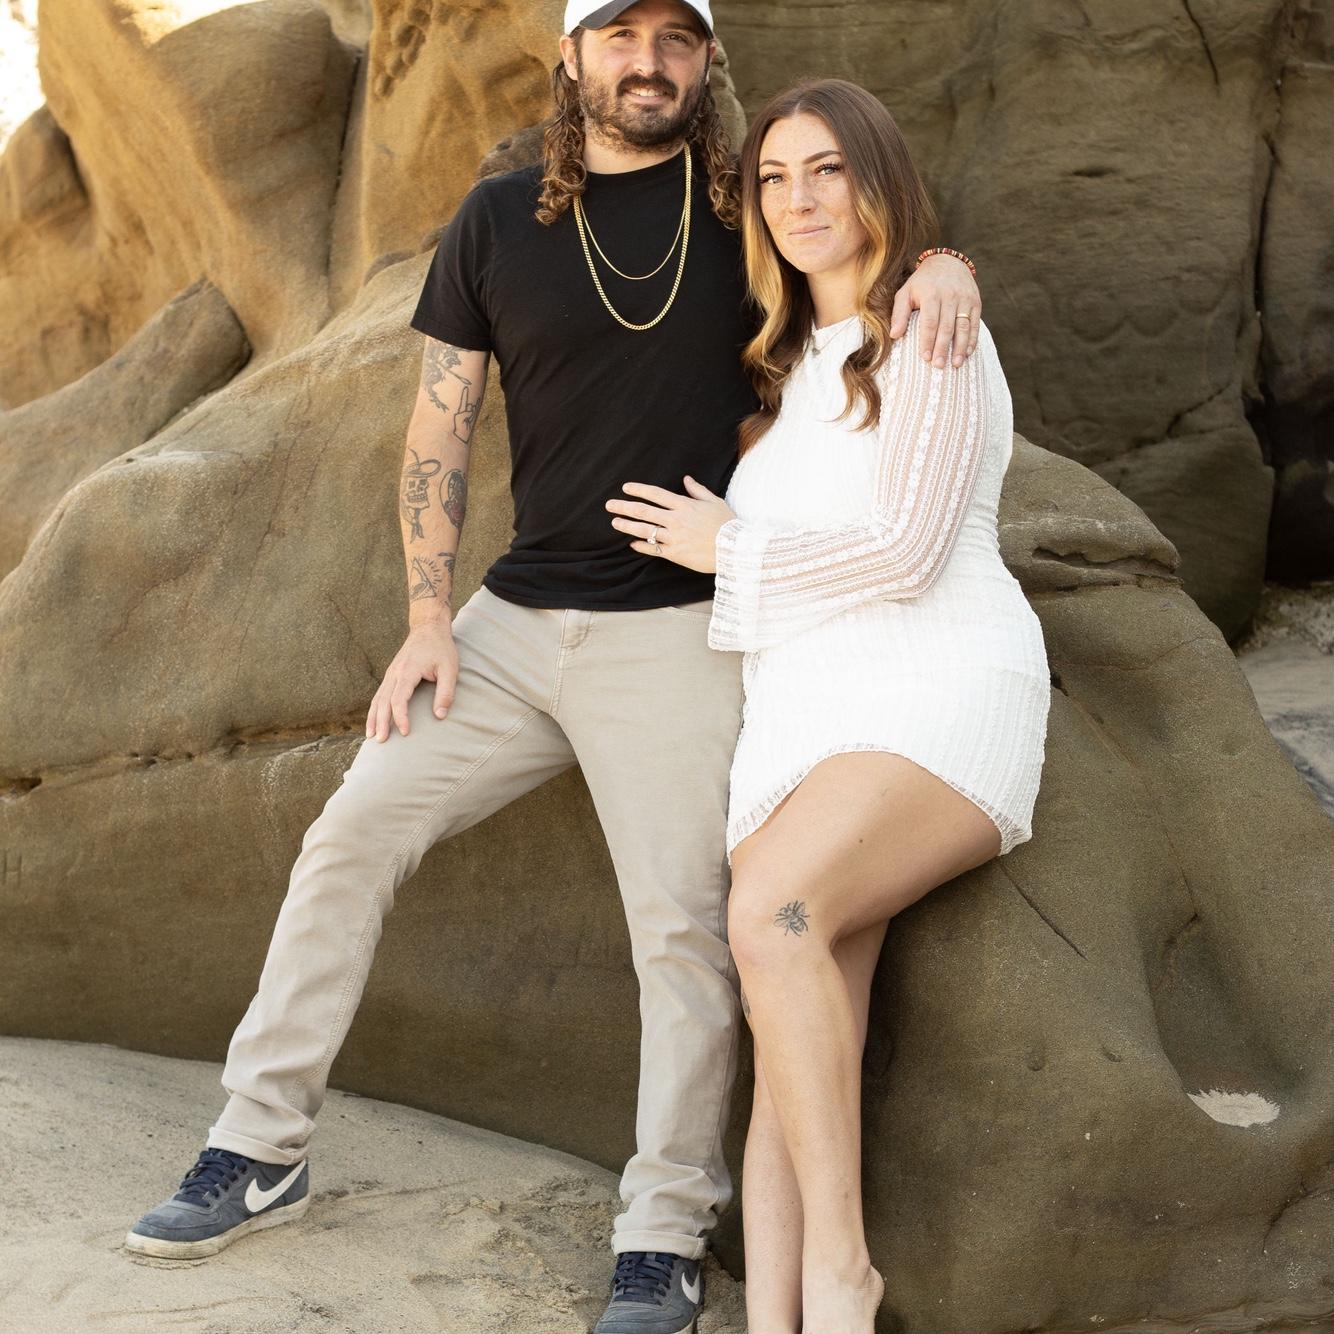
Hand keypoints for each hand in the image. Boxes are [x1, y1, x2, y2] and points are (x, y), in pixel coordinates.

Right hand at [365, 618, 458, 740]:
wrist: (428, 627)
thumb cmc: (441, 648)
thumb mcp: (450, 669)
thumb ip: (446, 692)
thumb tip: (440, 715)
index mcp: (408, 671)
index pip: (399, 698)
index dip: (400, 716)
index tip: (405, 732)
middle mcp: (395, 672)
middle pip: (383, 701)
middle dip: (381, 722)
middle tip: (381, 741)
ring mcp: (391, 673)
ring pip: (377, 698)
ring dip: (373, 717)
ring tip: (371, 736)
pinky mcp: (391, 674)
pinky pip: (379, 694)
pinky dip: (375, 709)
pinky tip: (374, 721)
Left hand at [606, 475, 734, 573]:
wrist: (735, 549)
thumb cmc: (727, 524)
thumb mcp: (714, 502)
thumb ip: (697, 490)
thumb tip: (686, 479)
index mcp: (684, 505)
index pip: (655, 494)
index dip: (638, 489)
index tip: (625, 488)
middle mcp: (676, 520)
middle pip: (644, 511)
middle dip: (624, 506)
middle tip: (609, 505)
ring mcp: (674, 537)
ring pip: (645, 530)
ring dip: (627, 526)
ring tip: (615, 522)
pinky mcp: (675, 554)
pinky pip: (654, 549)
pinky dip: (642, 546)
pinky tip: (632, 544)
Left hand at [889, 253, 980, 368]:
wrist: (947, 262)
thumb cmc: (922, 283)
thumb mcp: (905, 292)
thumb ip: (899, 314)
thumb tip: (894, 335)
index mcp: (931, 294)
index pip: (929, 321)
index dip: (927, 340)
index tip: (925, 357)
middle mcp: (949, 296)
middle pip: (946, 326)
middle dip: (942, 348)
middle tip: (938, 366)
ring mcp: (965, 298)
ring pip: (963, 326)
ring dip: (960, 347)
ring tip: (955, 364)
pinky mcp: (976, 301)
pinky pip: (975, 323)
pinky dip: (972, 339)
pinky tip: (967, 353)